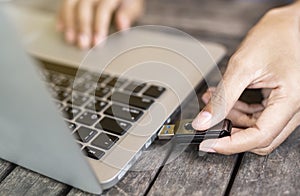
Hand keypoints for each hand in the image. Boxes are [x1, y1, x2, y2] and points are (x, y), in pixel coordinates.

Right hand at [57, 0, 143, 48]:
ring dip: (69, 23)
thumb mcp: (133, 7)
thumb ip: (128, 14)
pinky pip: (64, 3)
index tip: (97, 43)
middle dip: (83, 28)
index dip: (99, 27)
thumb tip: (122, 24)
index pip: (103, 9)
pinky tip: (60, 28)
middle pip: (84, 7)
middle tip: (82, 44)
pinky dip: (61, 16)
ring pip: (70, 4)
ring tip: (70, 39)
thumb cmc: (127, 1)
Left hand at [192, 2, 299, 154]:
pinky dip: (239, 112)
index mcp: (291, 100)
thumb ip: (223, 98)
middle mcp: (295, 108)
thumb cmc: (276, 36)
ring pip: (257, 128)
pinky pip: (259, 116)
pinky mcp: (281, 100)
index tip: (209, 144)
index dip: (231, 145)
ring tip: (212, 104)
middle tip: (208, 126)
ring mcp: (289, 105)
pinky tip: (223, 101)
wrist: (291, 23)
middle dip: (231, 134)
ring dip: (232, 120)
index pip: (259, 137)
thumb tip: (204, 121)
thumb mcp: (242, 66)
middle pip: (260, 138)